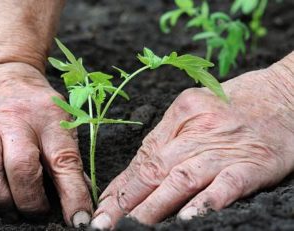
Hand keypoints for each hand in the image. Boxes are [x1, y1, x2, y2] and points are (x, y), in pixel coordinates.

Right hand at [0, 62, 91, 226]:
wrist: (0, 70)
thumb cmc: (35, 104)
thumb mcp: (60, 120)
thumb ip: (67, 158)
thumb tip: (80, 199)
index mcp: (49, 118)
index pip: (64, 160)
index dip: (73, 194)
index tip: (79, 221)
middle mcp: (16, 119)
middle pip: (22, 166)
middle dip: (30, 200)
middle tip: (36, 213)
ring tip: (9, 209)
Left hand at [91, 58, 293, 228]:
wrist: (286, 93)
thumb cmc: (236, 104)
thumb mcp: (195, 110)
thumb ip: (168, 140)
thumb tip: (136, 174)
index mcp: (180, 115)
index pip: (143, 156)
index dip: (121, 185)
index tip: (103, 206)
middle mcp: (197, 130)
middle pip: (155, 169)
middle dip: (127, 200)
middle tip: (105, 224)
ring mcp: (224, 147)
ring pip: (182, 178)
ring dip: (154, 206)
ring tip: (133, 226)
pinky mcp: (253, 163)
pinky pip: (226, 185)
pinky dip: (205, 202)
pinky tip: (187, 218)